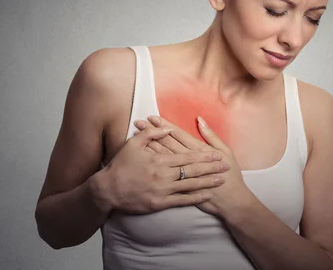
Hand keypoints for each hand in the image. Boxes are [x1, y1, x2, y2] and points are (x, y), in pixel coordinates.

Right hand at [99, 126, 227, 214]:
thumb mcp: (132, 144)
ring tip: (221, 180)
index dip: (202, 155)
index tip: (215, 154)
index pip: (186, 156)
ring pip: (189, 185)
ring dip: (207, 182)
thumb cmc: (120, 166)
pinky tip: (206, 195)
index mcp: (159, 160)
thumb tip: (166, 129)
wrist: (108, 189)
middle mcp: (163, 175)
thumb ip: (150, 135)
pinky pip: (181, 201)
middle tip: (224, 166)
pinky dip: (195, 198)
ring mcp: (162, 190)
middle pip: (192, 170)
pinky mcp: (159, 203)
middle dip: (210, 168)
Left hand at [139, 115, 254, 219]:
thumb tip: (199, 120)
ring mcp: (181, 175)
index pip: (178, 135)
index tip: (153, 117)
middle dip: (153, 132)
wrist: (231, 201)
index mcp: (198, 150)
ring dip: (150, 145)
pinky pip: (162, 174)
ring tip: (139, 137)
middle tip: (140, 122)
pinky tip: (145, 158)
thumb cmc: (231, 175)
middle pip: (167, 144)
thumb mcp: (226, 152)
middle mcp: (187, 162)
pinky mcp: (178, 187)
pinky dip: (154, 165)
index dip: (165, 125)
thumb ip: (211, 136)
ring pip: (163, 157)